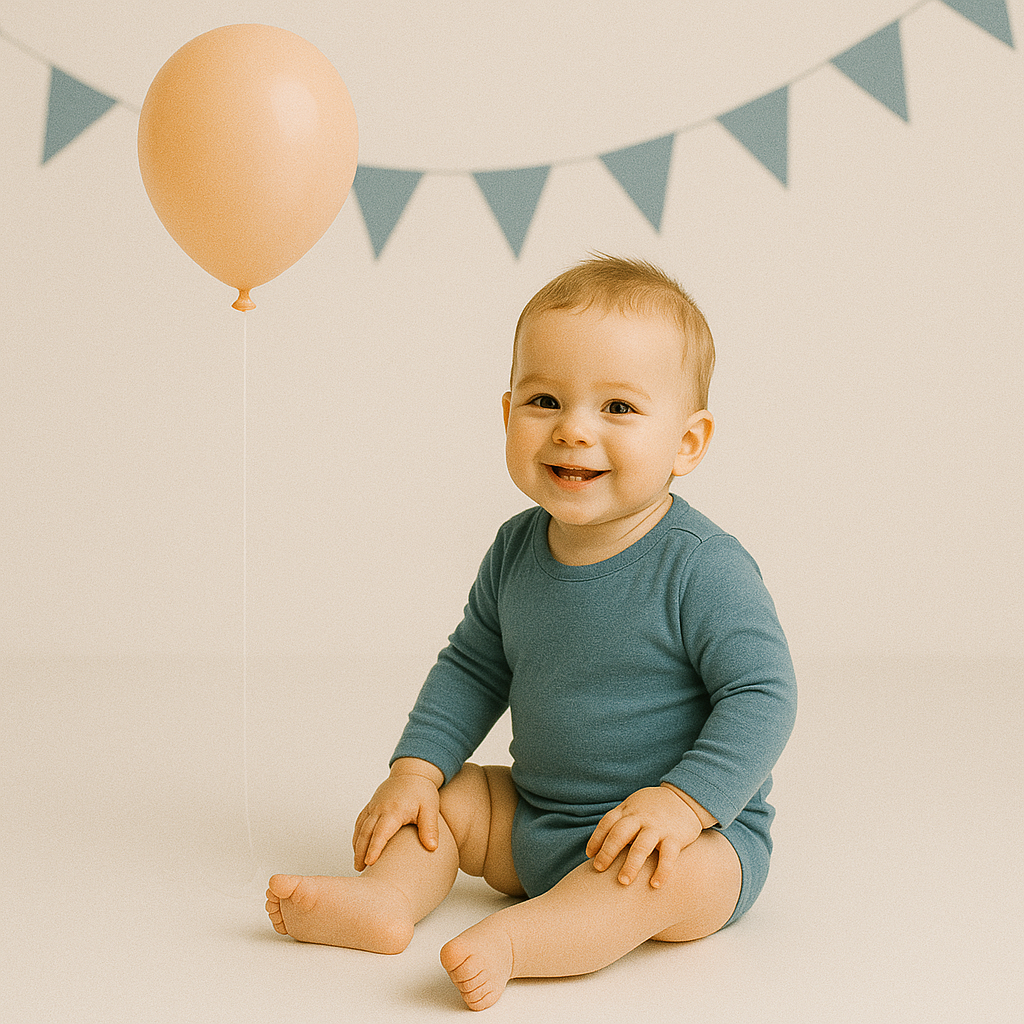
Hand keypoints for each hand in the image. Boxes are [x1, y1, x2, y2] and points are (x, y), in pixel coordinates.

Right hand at [352, 759, 443, 870]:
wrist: (412, 772)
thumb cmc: (422, 790)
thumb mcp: (430, 808)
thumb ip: (430, 828)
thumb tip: (432, 848)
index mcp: (394, 810)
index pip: (381, 832)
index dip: (374, 848)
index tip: (369, 863)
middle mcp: (380, 808)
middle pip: (366, 832)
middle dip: (361, 852)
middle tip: (359, 869)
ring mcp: (374, 806)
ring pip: (360, 828)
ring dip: (357, 846)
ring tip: (357, 864)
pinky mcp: (371, 805)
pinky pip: (360, 821)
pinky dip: (357, 835)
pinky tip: (358, 846)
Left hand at [585, 785, 703, 887]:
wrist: (685, 798)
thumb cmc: (652, 807)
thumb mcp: (633, 806)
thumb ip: (617, 821)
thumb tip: (597, 846)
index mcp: (628, 810)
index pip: (607, 823)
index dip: (596, 838)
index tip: (590, 855)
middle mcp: (641, 818)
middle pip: (620, 834)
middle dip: (608, 852)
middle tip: (598, 869)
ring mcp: (658, 827)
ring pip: (642, 846)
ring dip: (631, 864)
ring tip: (623, 882)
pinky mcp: (675, 837)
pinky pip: (668, 855)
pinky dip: (662, 870)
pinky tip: (655, 884)